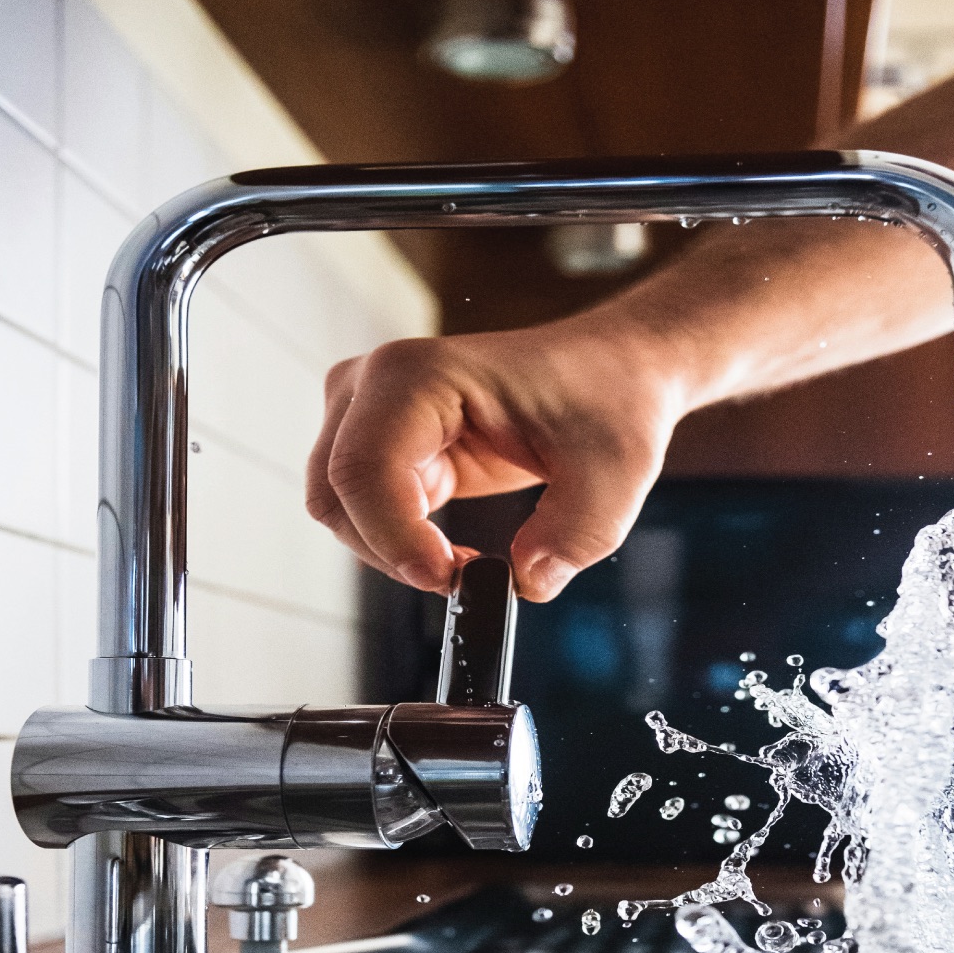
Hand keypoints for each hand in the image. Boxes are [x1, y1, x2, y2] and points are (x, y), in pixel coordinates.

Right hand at [305, 313, 687, 602]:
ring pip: (341, 509)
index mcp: (418, 374)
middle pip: (338, 496)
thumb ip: (574, 537)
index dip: (395, 539)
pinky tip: (454, 551)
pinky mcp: (385, 445)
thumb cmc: (608, 398)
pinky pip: (365, 512)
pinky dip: (401, 544)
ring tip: (466, 562)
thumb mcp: (615, 475)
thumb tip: (525, 581)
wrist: (610, 371)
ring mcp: (371, 413)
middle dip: (394, 552)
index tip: (452, 578)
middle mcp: (377, 384)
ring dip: (395, 551)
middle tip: (465, 577)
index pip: (363, 470)